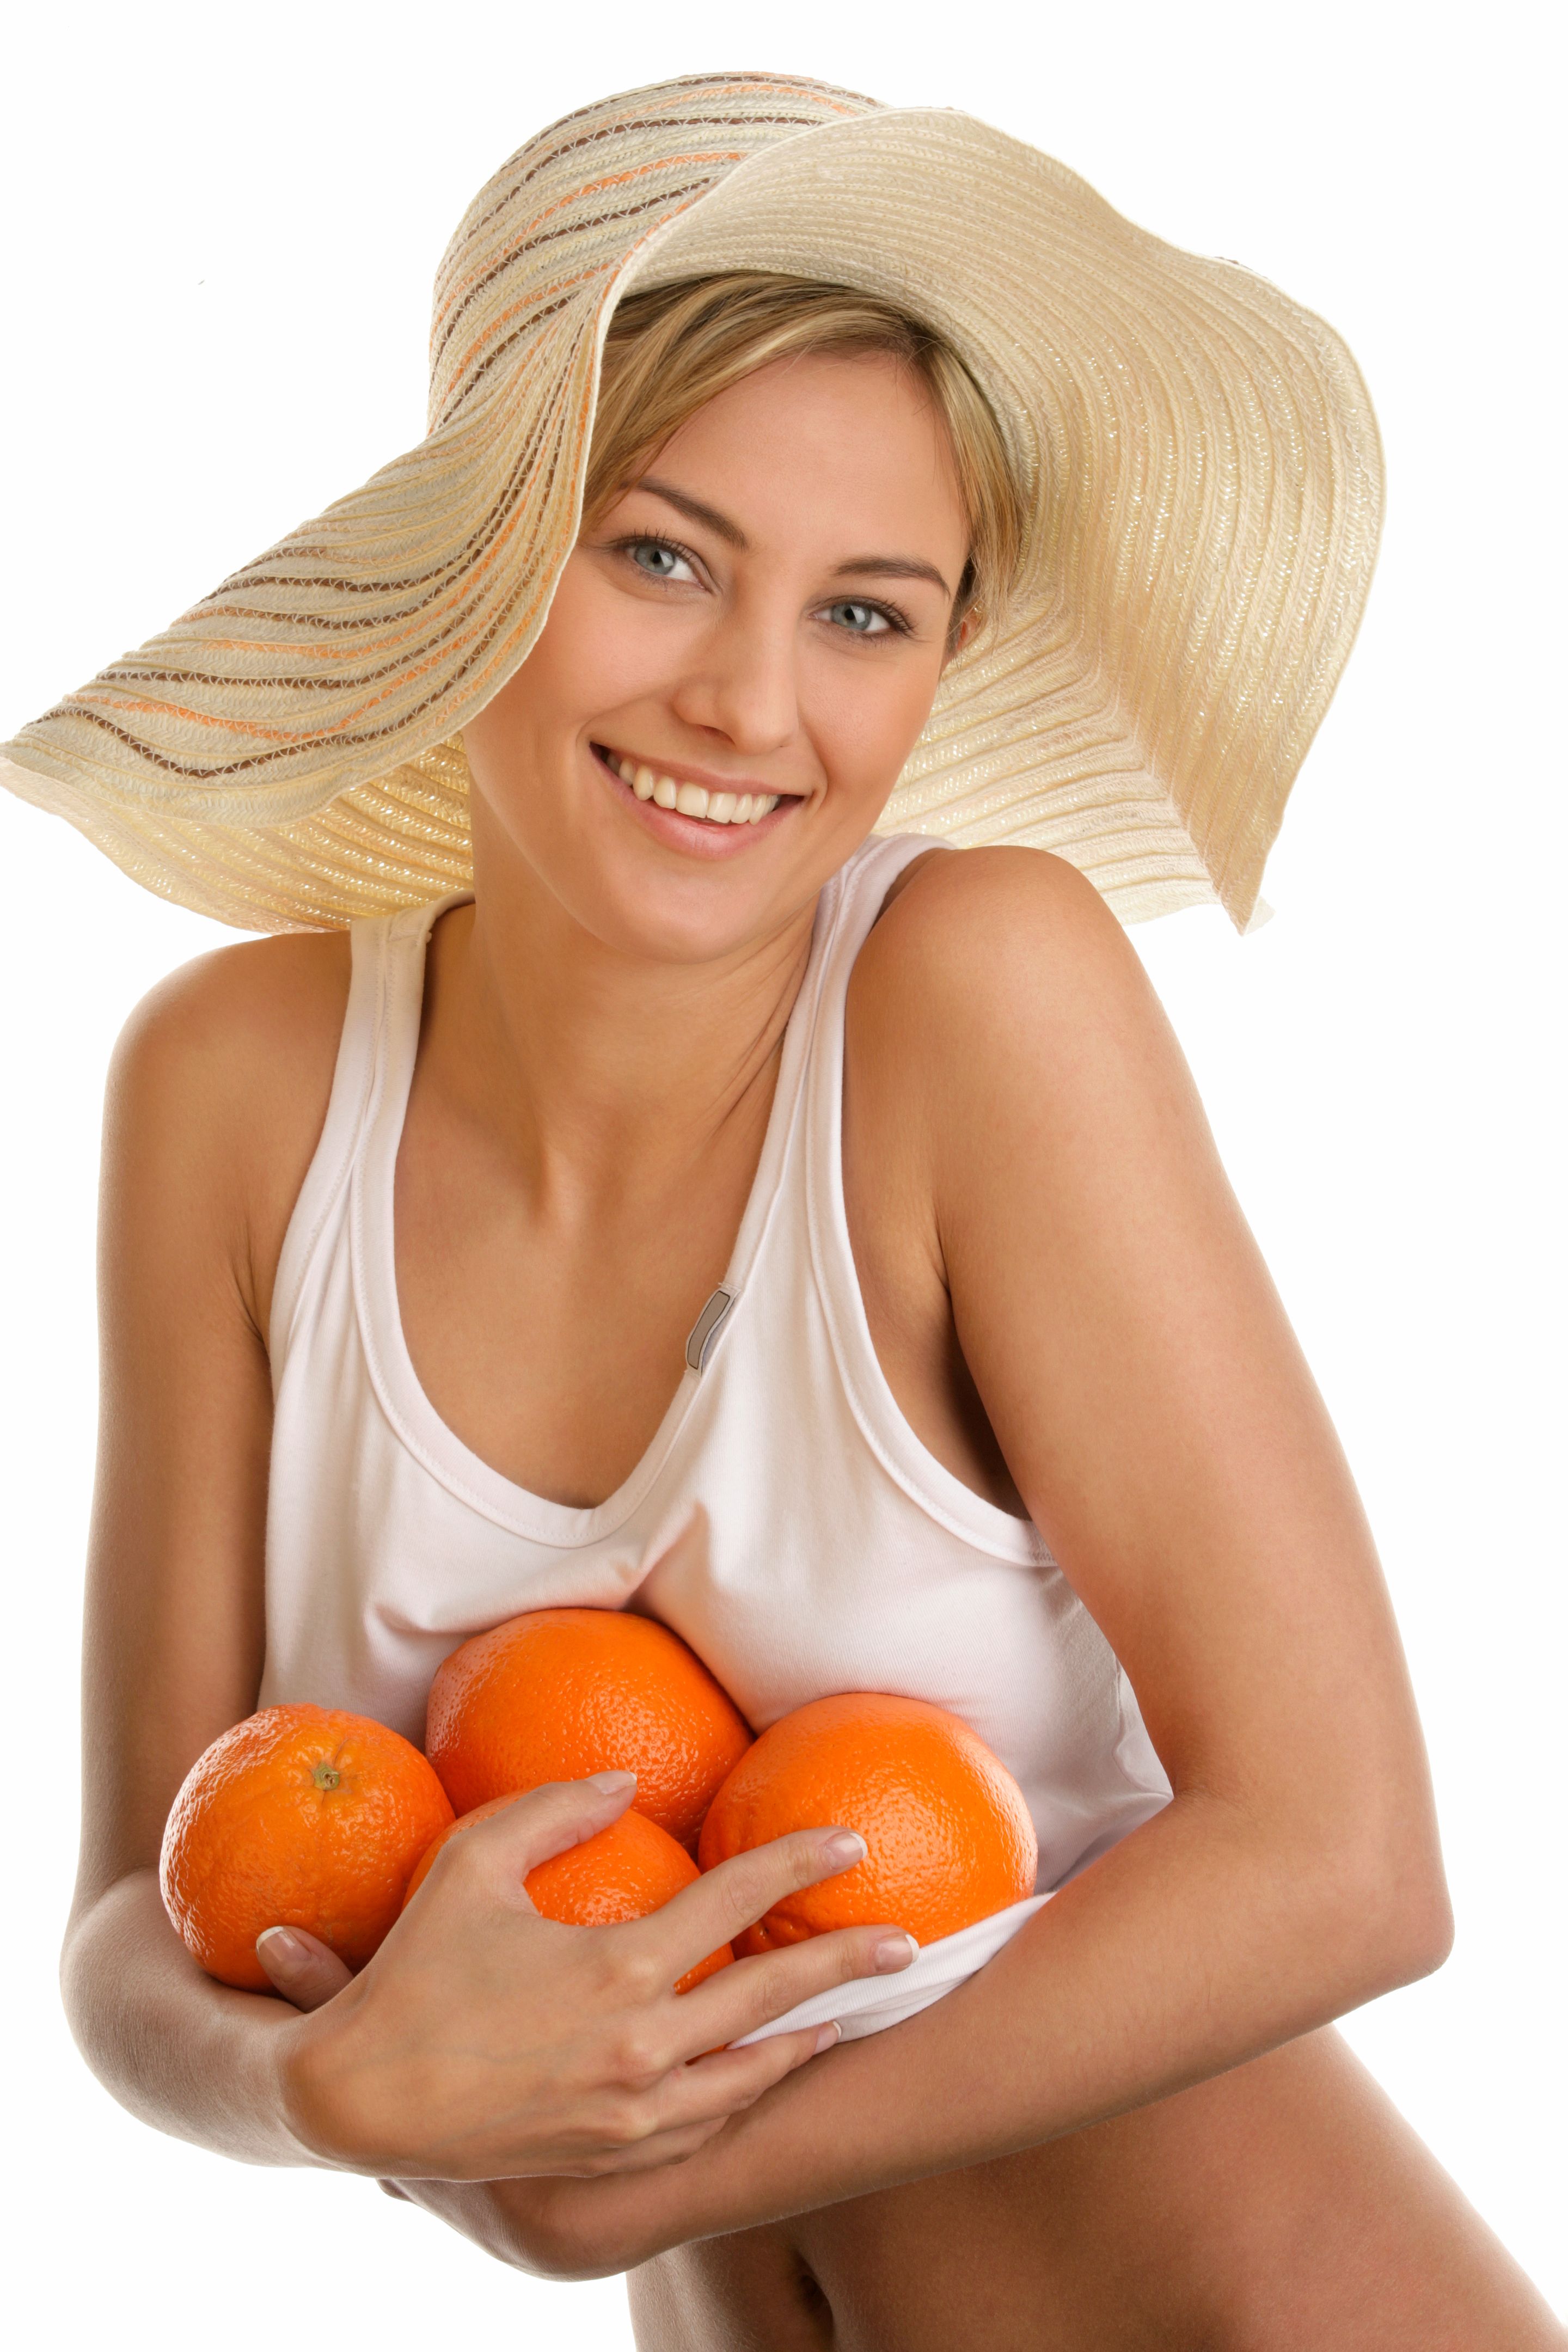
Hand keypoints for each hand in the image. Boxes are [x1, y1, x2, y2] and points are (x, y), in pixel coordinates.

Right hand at [259, 1772, 914, 2180]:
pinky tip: (760, 2076)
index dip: (796, 1865)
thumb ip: (556, 1809)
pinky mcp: (609, 2158)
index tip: (848, 1843)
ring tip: (845, 2014)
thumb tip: (628, 1782)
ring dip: (804, 2042)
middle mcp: (639, 2047)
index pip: (734, 1901)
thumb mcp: (472, 1863)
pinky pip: (702, 2130)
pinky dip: (743, 2099)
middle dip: (846, 1964)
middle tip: (907, 1944)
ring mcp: (629, 2113)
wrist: (358, 2100)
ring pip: (749, 2079)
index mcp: (616, 1968)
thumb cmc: (412, 1971)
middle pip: (772, 1997)